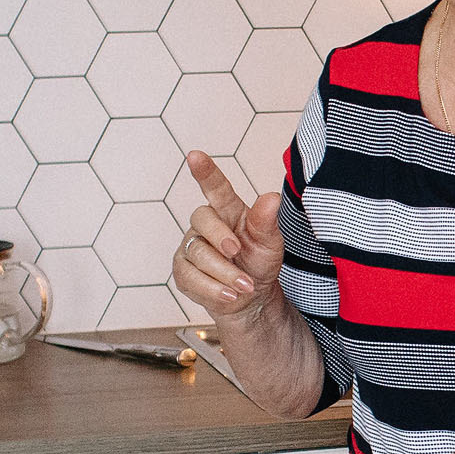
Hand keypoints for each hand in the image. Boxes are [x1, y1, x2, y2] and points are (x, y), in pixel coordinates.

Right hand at [172, 151, 283, 325]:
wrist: (251, 298)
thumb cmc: (259, 262)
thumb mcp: (270, 243)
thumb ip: (267, 221)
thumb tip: (272, 197)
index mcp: (229, 211)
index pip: (216, 187)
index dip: (205, 172)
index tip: (195, 155)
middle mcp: (206, 225)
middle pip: (202, 218)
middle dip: (220, 236)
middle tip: (236, 250)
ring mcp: (191, 247)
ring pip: (198, 253)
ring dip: (225, 273)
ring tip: (245, 284)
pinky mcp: (182, 271)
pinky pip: (190, 277)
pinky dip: (214, 289)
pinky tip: (230, 295)